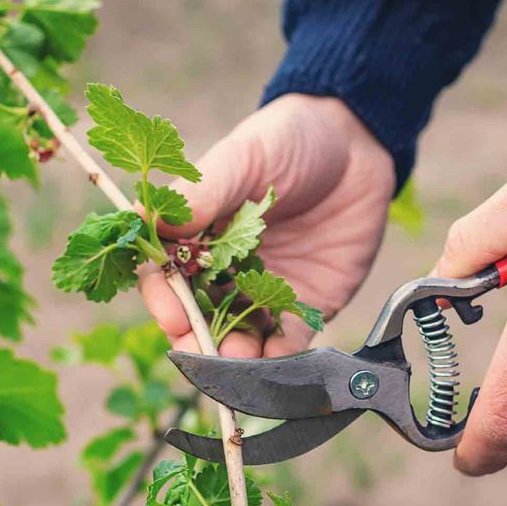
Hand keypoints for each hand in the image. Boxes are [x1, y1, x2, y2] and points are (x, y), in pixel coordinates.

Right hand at [139, 94, 394, 357]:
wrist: (358, 146)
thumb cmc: (289, 141)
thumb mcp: (242, 157)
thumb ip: (202, 192)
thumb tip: (148, 221)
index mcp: (198, 236)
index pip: (167, 278)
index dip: (165, 299)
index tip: (172, 313)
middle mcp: (226, 270)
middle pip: (198, 318)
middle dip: (195, 341)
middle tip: (199, 354)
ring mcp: (265, 291)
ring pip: (239, 338)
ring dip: (234, 359)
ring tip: (237, 364)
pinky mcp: (306, 305)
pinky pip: (287, 342)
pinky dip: (279, 360)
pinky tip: (275, 365)